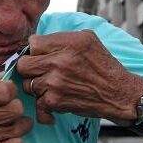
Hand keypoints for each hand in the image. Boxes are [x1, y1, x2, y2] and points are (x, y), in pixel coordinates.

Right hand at [0, 78, 32, 142]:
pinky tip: (16, 141)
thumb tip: (2, 78)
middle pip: (16, 108)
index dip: (9, 89)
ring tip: (10, 121)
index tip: (4, 91)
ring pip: (21, 126)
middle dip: (14, 104)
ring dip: (19, 122)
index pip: (5, 91)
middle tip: (6, 106)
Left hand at [16, 31, 142, 123]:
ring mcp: (56, 82)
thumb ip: (63, 37)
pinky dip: (44, 104)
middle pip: (24, 64)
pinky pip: (37, 102)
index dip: (36, 51)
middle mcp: (60, 61)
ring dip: (37, 86)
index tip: (41, 56)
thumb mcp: (89, 39)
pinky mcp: (56, 101)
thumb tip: (39, 40)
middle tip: (40, 71)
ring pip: (27, 84)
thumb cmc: (105, 66)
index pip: (33, 43)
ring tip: (51, 86)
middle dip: (30, 68)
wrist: (119, 93)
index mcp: (69, 43)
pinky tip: (54, 100)